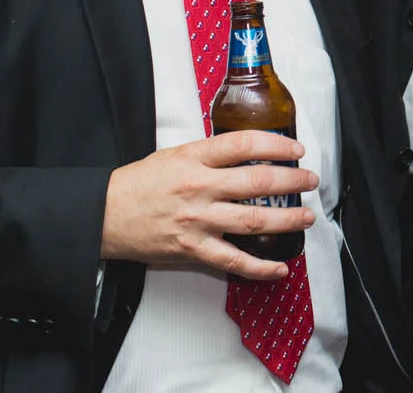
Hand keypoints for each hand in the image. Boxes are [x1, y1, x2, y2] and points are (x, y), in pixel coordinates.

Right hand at [100, 131, 317, 281]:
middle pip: (257, 181)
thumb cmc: (139, 183)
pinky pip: (233, 260)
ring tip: (306, 217)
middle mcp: (199, 187)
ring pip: (253, 220)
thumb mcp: (174, 154)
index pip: (245, 144)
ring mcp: (197, 220)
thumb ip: (210, 154)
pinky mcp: (191, 249)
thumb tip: (249, 152)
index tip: (297, 149)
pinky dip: (260, 267)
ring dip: (287, 219)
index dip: (277, 145)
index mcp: (194, 157)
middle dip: (292, 180)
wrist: (102, 215)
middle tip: (310, 181)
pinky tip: (279, 267)